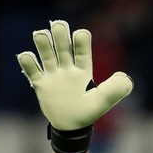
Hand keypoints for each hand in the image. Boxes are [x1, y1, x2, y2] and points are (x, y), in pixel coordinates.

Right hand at [16, 20, 132, 130]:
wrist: (71, 126)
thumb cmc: (88, 112)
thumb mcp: (103, 101)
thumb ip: (115, 90)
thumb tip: (126, 78)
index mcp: (83, 70)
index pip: (82, 50)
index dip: (81, 41)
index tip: (80, 34)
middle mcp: (67, 68)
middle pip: (63, 47)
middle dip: (61, 35)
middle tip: (58, 26)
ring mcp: (53, 75)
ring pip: (47, 54)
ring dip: (43, 44)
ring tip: (40, 35)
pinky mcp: (41, 84)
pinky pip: (32, 71)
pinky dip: (28, 63)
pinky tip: (26, 56)